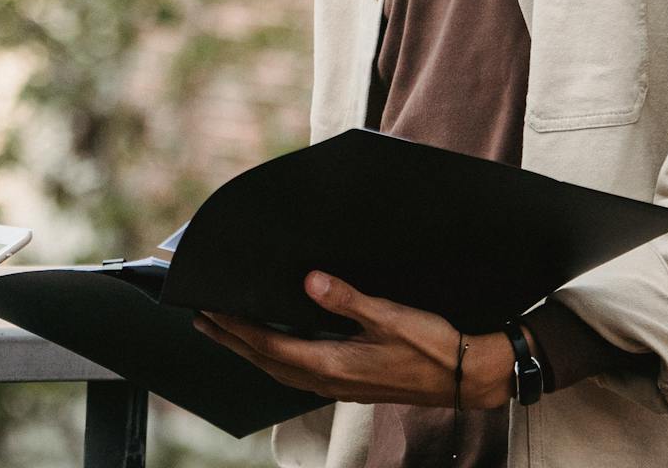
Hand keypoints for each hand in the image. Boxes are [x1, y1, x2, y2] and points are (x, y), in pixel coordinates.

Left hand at [194, 271, 514, 408]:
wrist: (466, 376)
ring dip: (249, 350)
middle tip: (201, 320)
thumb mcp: (390, 316)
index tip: (209, 309)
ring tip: (226, 332)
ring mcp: (337, 386)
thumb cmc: (432, 346)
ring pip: (279, 369)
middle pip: (265, 360)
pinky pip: (297, 373)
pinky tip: (273, 347)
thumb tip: (310, 281)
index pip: (269, 344)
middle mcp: (328, 380)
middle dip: (231, 340)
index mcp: (332, 364)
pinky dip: (274, 358)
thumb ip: (347, 300)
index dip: (235, 327)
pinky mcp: (348, 384)